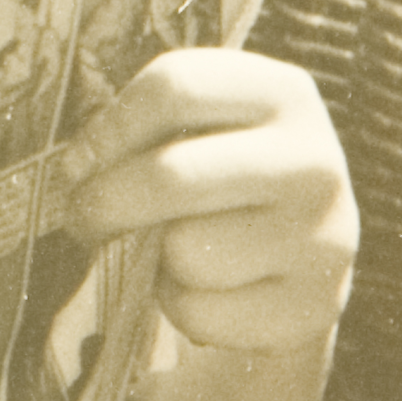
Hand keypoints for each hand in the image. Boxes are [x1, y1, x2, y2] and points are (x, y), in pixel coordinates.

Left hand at [58, 49, 356, 353]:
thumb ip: (140, 131)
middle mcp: (313, 161)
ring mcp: (323, 238)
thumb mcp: (197, 128)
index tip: (78, 163)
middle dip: (102, 203)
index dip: (107, 130)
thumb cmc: (220, 174)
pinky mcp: (314, 307)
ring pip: (184, 253)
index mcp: (282, 94)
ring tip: (167, 250)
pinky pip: (200, 311)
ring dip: (152, 261)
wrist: (302, 255)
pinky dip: (179, 307)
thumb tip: (78, 173)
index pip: (173, 89)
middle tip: (83, 217)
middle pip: (170, 176)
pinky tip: (202, 289)